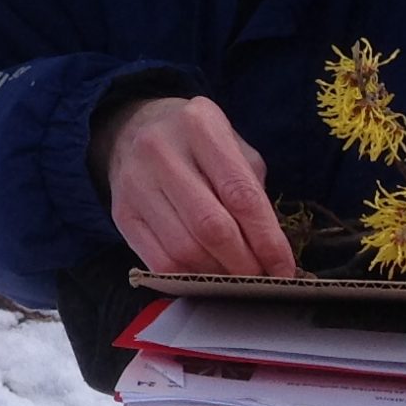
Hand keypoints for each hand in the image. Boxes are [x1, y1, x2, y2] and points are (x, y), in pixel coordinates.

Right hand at [93, 95, 296, 277]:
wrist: (134, 128)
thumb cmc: (197, 143)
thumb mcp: (232, 146)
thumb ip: (252, 190)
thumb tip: (272, 251)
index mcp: (198, 126)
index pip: (240, 194)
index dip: (267, 240)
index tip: (283, 268)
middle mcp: (160, 150)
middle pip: (211, 227)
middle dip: (244, 264)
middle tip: (262, 279)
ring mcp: (134, 182)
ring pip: (184, 250)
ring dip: (218, 275)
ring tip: (237, 278)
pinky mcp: (121, 212)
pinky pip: (159, 262)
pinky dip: (189, 279)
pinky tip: (206, 275)